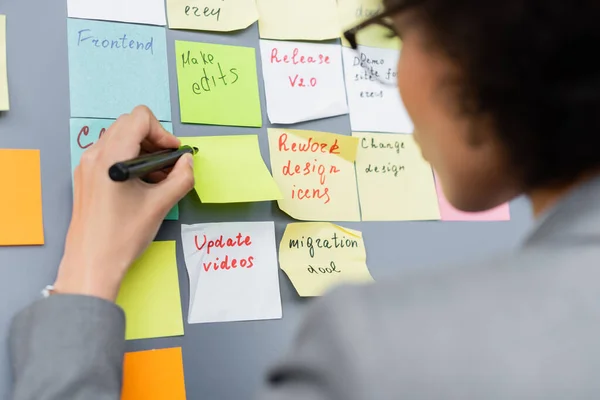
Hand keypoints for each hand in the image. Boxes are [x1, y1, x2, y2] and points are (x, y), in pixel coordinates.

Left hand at [54, 106, 194, 301]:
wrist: (92, 264)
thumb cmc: (122, 237)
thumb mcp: (160, 205)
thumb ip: (181, 178)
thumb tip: (187, 162)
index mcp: (111, 157)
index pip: (139, 118)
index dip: (162, 132)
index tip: (172, 154)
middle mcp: (95, 155)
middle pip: (129, 124)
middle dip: (154, 140)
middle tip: (168, 164)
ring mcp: (87, 166)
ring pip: (120, 138)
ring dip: (143, 149)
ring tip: (158, 177)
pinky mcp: (86, 177)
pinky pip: (110, 154)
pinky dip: (130, 159)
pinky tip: (142, 184)